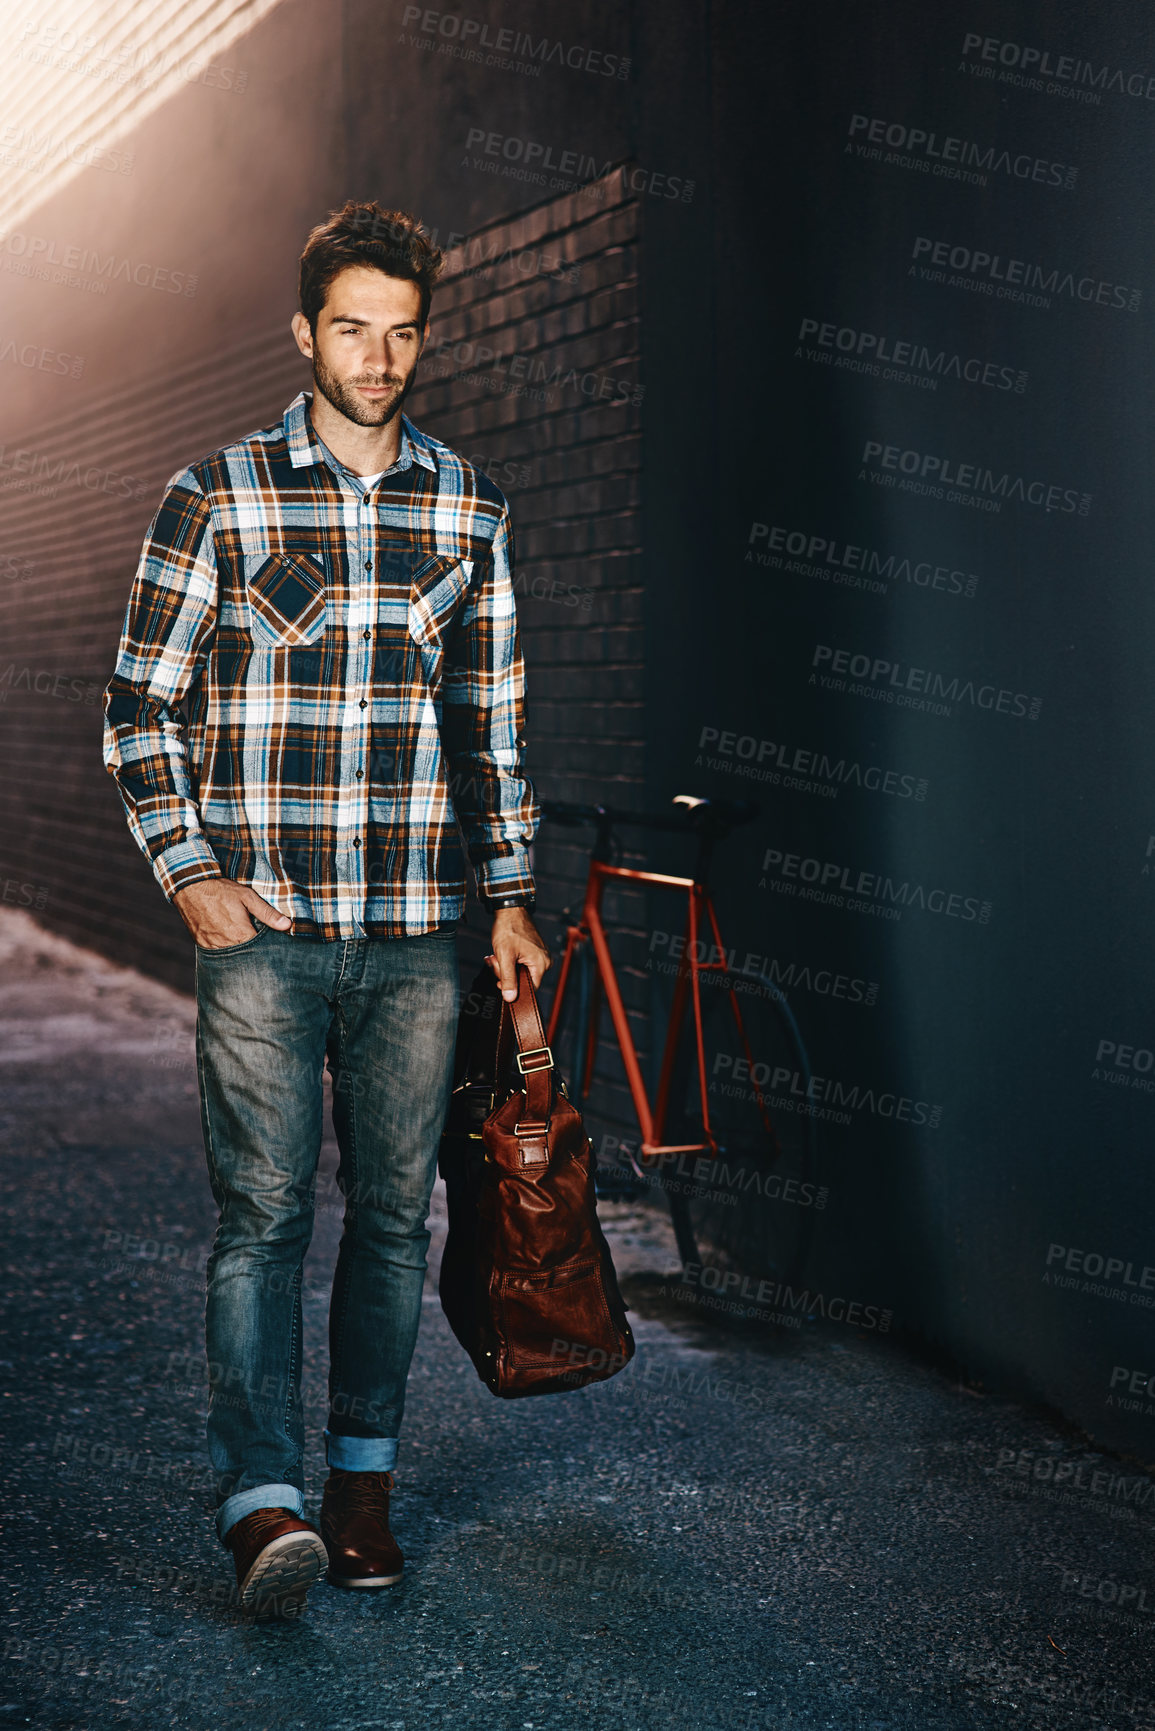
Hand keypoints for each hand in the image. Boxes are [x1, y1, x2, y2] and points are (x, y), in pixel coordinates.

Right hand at [173, 877, 291, 949]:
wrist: (191, 886)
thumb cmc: (221, 890)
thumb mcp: (248, 897)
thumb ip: (267, 913)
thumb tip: (287, 925)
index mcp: (240, 934)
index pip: (259, 951)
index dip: (265, 948)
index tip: (270, 945)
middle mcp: (225, 944)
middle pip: (244, 956)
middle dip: (252, 952)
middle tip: (256, 944)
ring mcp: (212, 945)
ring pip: (230, 956)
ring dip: (237, 952)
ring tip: (243, 943)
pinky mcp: (202, 944)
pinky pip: (216, 953)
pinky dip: (224, 950)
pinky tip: (229, 943)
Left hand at [487, 906, 550, 999]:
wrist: (510, 910)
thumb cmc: (509, 928)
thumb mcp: (505, 956)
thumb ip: (508, 979)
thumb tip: (510, 998)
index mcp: (541, 964)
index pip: (530, 989)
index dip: (512, 988)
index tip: (499, 981)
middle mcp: (544, 961)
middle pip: (523, 980)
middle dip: (505, 973)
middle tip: (495, 961)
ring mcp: (540, 956)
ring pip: (520, 972)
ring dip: (504, 966)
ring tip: (495, 955)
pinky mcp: (534, 952)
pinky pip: (521, 964)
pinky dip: (509, 960)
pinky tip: (501, 953)